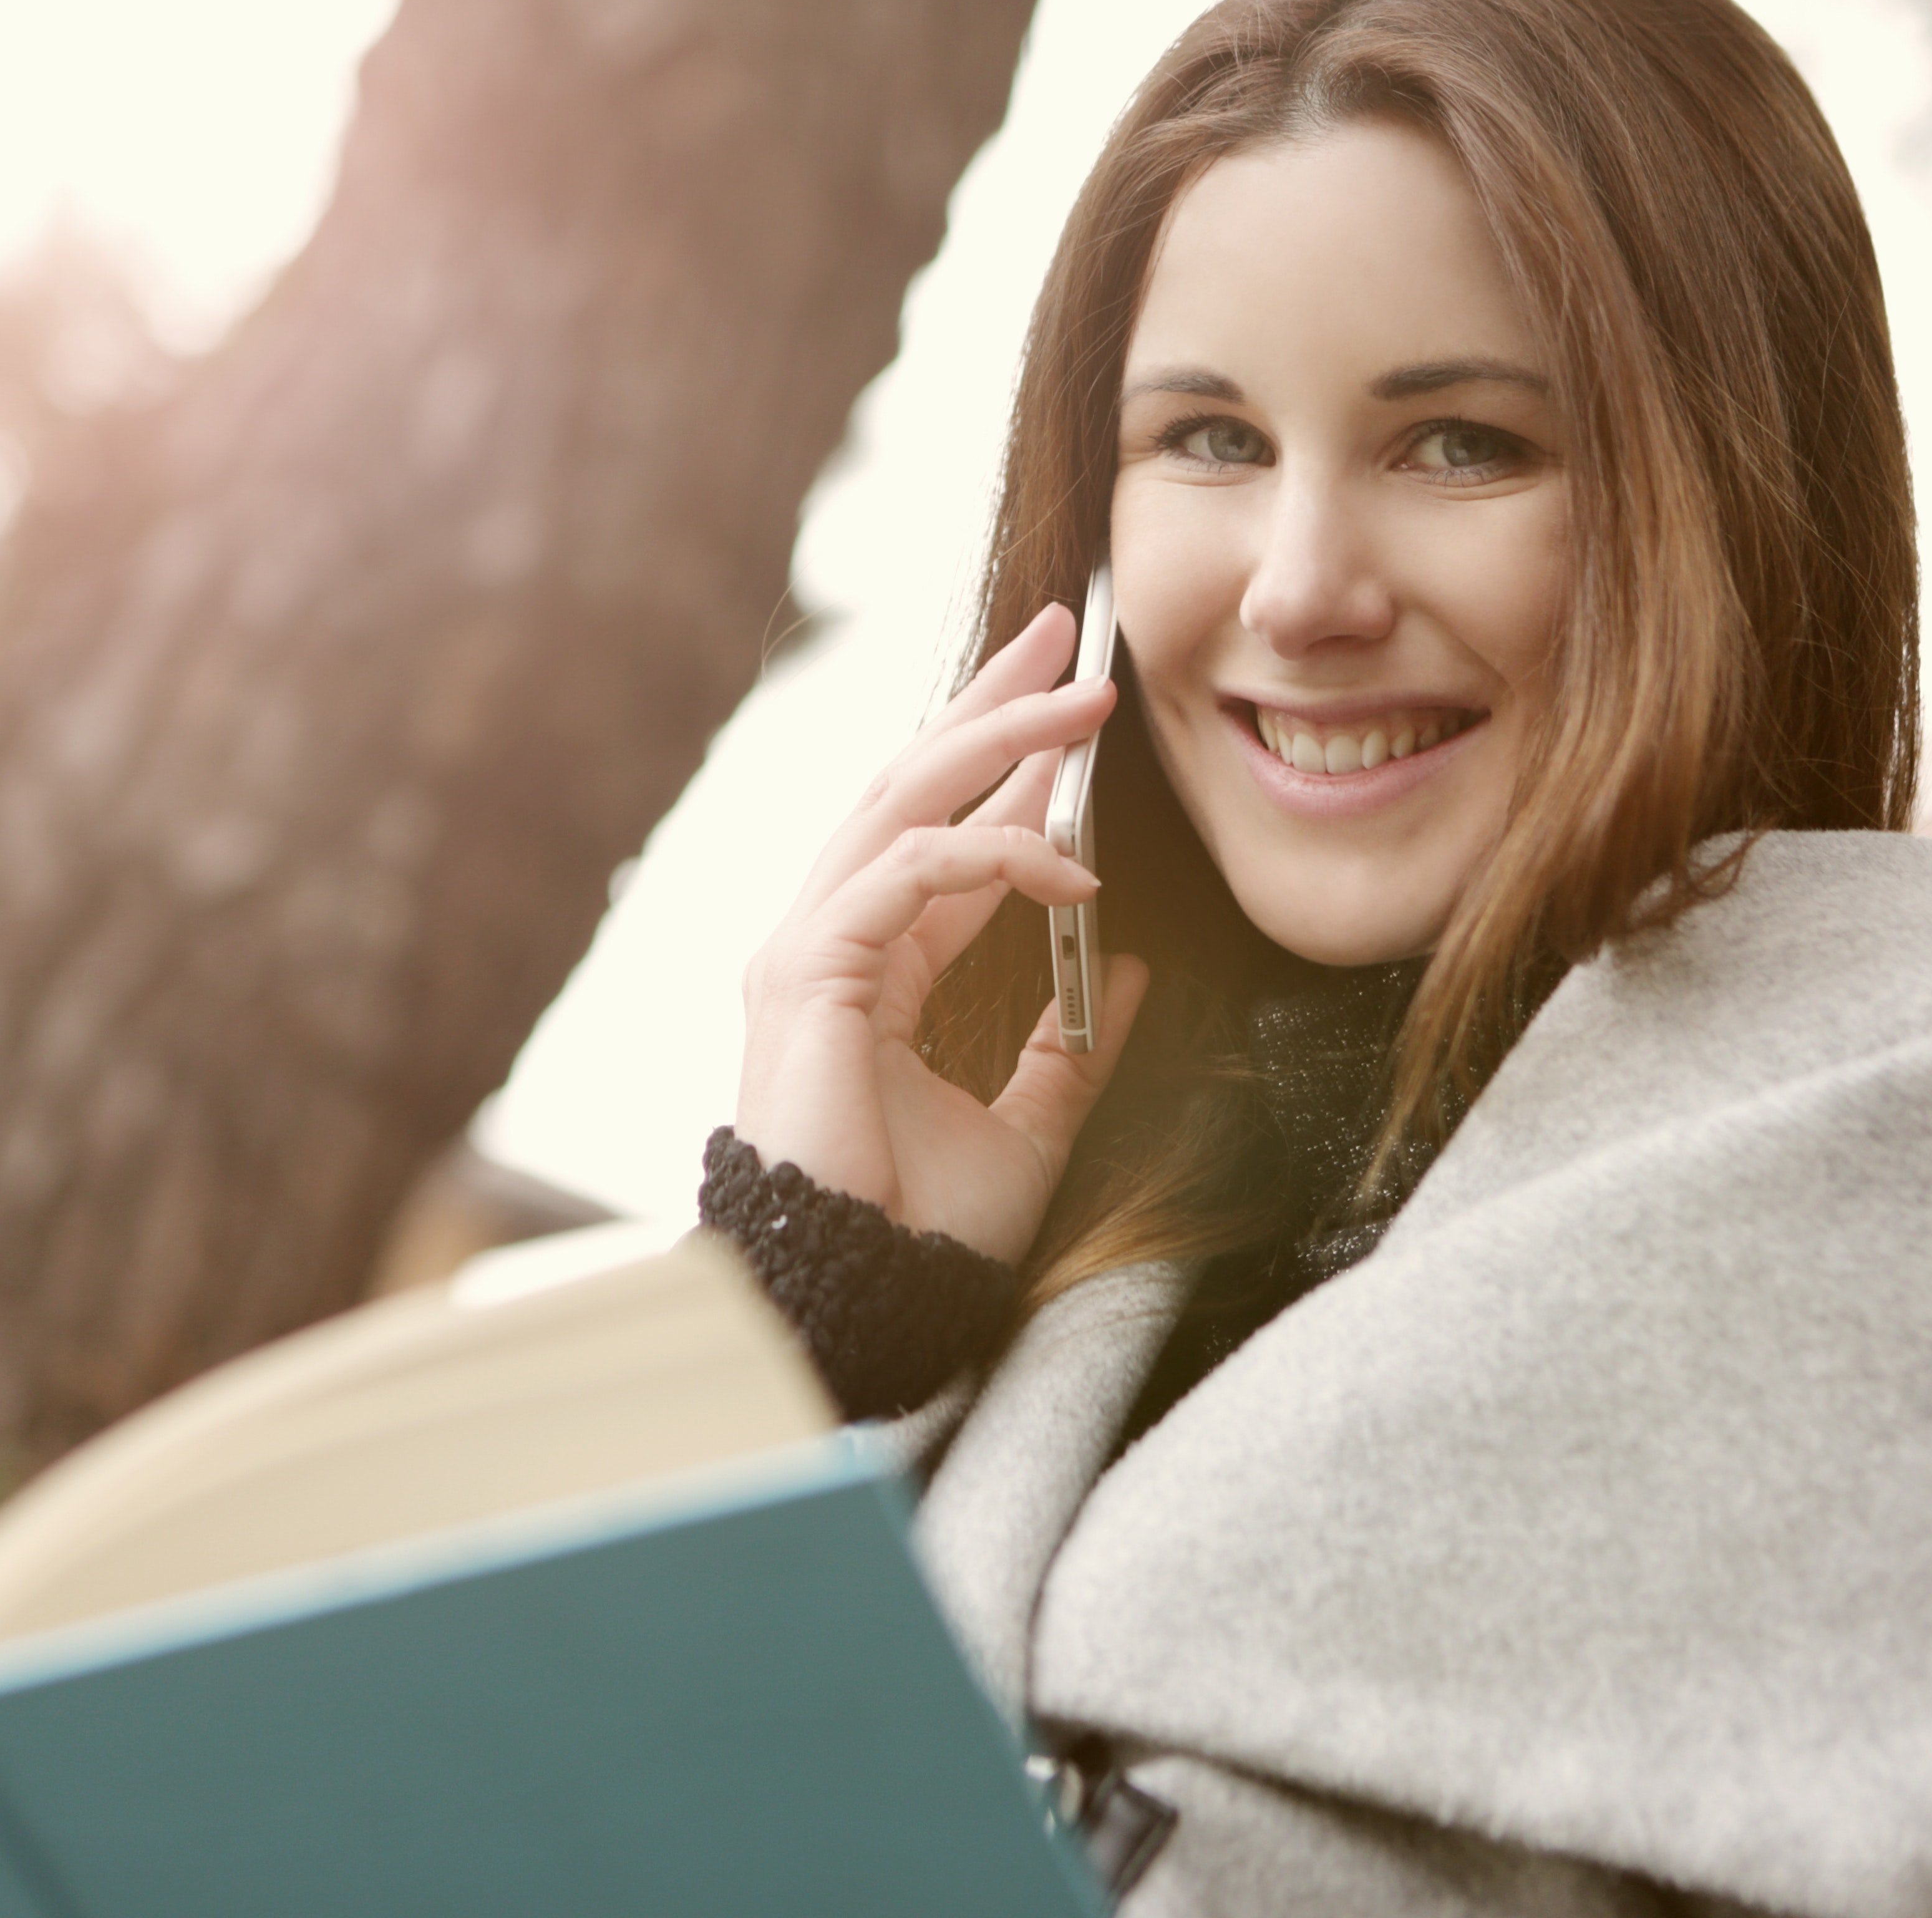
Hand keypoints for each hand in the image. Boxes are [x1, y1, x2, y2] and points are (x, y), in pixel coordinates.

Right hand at [734, 602, 1151, 1262]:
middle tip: (1068, 634)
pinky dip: (993, 854)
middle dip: (991, 702)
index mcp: (871, 966)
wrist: (867, 1297)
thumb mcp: (1029, 1128)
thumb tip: (1123, 968)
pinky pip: (908, 873)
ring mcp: (808, 948)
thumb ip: (1068, 1050)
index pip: (943, 831)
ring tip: (1085, 697)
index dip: (1008, 761)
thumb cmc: (921, 1233)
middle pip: (912, 782)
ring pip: (905, 800)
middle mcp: (828, 938)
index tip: (1073, 705)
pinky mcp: (809, 968)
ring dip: (999, 738)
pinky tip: (1071, 865)